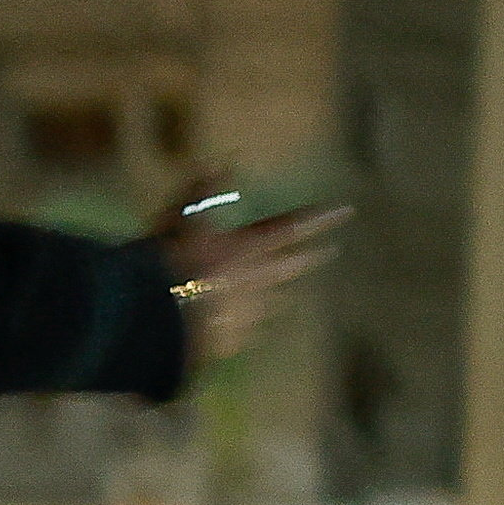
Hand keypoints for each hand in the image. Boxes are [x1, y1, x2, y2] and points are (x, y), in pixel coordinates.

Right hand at [158, 181, 344, 366]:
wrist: (156, 317)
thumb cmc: (172, 261)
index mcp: (249, 248)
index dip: (320, 219)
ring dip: (277, 297)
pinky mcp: (228, 343)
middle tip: (332, 253)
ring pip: (270, 303)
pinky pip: (240, 333)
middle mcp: (257, 281)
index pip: (292, 228)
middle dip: (311, 258)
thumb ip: (204, 192)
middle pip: (291, 267)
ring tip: (283, 297)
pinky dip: (239, 328)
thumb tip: (223, 161)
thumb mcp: (183, 218)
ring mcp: (246, 315)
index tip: (347, 212)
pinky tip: (234, 331)